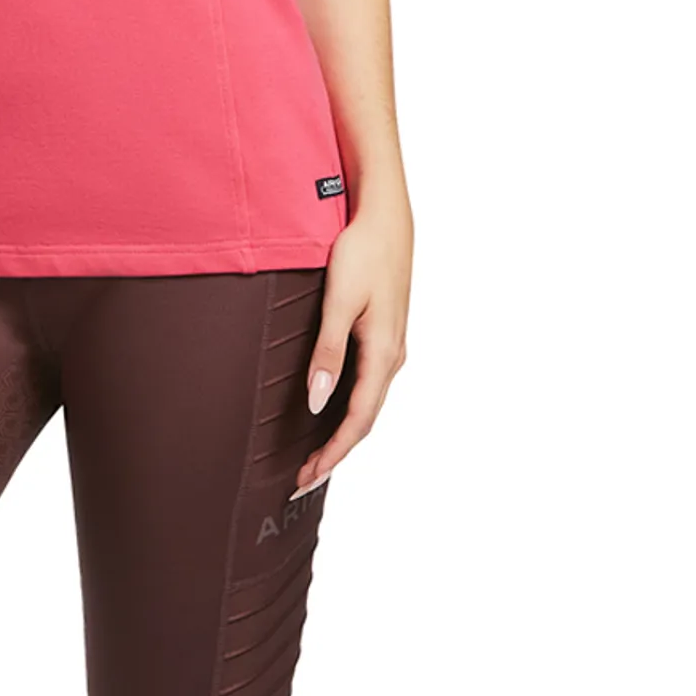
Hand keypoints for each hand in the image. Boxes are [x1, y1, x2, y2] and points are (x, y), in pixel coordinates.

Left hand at [291, 199, 412, 498]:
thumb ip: (328, 352)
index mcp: (383, 354)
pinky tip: (332, 409)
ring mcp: (391, 347)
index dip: (332, 455)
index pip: (357, 422)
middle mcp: (392, 357)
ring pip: (368, 403)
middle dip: (335, 453)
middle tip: (302, 478)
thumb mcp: (339, 300)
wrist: (386, 217)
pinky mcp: (384, 334)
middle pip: (364, 420)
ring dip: (342, 433)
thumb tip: (317, 402)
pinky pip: (369, 384)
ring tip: (313, 454)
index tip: (307, 479)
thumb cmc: (361, 252)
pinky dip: (350, 408)